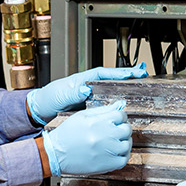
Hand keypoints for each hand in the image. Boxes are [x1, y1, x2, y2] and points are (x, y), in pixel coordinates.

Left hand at [27, 62, 147, 121]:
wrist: (42, 112)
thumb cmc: (49, 99)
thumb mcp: (60, 95)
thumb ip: (73, 93)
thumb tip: (86, 90)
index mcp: (83, 80)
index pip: (104, 73)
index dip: (118, 73)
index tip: (131, 73)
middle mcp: (90, 87)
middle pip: (112, 80)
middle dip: (128, 77)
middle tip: (144, 75)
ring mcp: (91, 98)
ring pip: (112, 93)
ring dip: (125, 91)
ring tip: (141, 87)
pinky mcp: (91, 110)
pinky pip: (106, 106)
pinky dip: (116, 106)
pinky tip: (126, 108)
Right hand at [39, 101, 131, 175]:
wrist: (56, 153)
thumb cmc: (67, 134)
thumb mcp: (82, 116)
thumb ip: (103, 110)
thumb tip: (119, 104)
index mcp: (98, 122)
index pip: (121, 115)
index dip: (119, 117)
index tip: (115, 121)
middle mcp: (105, 136)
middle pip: (126, 129)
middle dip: (122, 128)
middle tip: (114, 131)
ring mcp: (108, 151)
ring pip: (127, 144)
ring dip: (123, 141)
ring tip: (113, 142)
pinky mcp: (107, 165)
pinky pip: (124, 159)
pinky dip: (122, 155)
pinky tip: (114, 152)